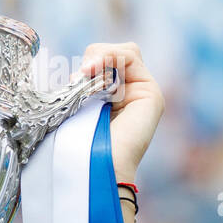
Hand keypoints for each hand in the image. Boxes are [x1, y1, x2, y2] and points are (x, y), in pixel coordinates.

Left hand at [74, 42, 164, 183]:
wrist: (97, 169)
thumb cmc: (81, 147)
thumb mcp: (77, 109)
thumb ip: (82, 87)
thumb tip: (79, 71)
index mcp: (113, 99)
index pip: (104, 62)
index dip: (89, 62)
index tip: (71, 79)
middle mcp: (131, 94)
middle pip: (116, 53)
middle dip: (95, 57)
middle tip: (80, 75)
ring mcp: (144, 93)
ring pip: (124, 52)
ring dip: (101, 58)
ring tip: (86, 75)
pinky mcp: (151, 95)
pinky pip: (131, 58)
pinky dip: (111, 60)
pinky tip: (96, 75)